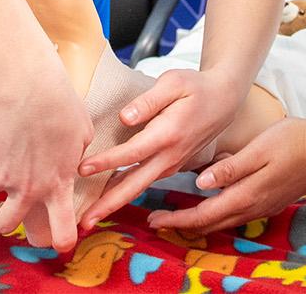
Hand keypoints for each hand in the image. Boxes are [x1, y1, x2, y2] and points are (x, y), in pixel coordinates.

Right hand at [0, 63, 92, 251]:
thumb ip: (75, 160)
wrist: (30, 87)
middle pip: (8, 226)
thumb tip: (73, 163)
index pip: (61, 234)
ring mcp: (3, 176)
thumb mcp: (83, 137)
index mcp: (57, 187)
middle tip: (14, 210)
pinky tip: (4, 137)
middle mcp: (27, 189)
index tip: (59, 238)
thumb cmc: (63, 107)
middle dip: (9, 223)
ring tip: (11, 156)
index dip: (61, 242)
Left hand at [74, 68, 242, 228]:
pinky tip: (105, 198)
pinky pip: (144, 182)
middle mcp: (169, 156)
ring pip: (138, 188)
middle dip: (108, 205)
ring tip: (88, 219)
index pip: (132, 152)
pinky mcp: (170, 166)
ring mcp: (171, 164)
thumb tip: (124, 118)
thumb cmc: (195, 87)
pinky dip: (124, 192)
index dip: (107, 161)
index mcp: (168, 134)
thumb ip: (147, 100)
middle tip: (83, 222)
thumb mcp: (174, 82)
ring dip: (113, 203)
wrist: (223, 100)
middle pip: (134, 185)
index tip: (82, 168)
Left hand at [143, 116, 305, 234]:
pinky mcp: (271, 201)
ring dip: (201, 219)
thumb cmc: (291, 140)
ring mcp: (264, 206)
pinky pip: (238, 213)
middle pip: (211, 223)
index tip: (154, 219)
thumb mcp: (258, 149)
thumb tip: (201, 183)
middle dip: (183, 224)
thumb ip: (230, 168)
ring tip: (180, 214)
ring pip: (225, 220)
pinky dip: (219, 213)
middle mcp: (254, 207)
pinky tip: (213, 202)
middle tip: (158, 220)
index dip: (177, 219)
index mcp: (247, 195)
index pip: (204, 215)